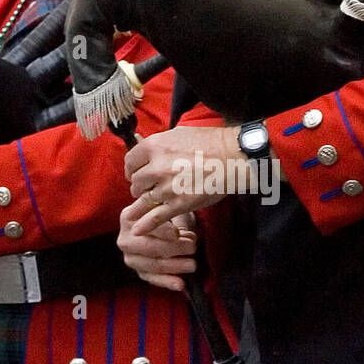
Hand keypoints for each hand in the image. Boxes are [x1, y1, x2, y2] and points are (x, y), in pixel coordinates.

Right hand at [118, 199, 196, 291]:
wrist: (163, 227)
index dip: (162, 230)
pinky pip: (154, 279)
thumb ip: (171, 217)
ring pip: (153, 264)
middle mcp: (125, 239)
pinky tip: (181, 284)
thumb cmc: (167, 215)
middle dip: (172, 248)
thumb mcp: (166, 208)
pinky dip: (168, 282)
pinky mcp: (140, 272)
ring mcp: (131, 257)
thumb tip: (181, 235)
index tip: (177, 233)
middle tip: (192, 248)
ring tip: (192, 265)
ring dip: (175, 266)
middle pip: (149, 247)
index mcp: (129, 217)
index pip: (145, 225)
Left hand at [124, 125, 242, 233]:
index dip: (132, 168)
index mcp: (154, 146)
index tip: (135, 173)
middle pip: (136, 182)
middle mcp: (156, 167)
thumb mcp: (178, 133)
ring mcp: (167, 187)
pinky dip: (146, 225)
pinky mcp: (179, 204)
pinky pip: (157, 217)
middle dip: (140, 185)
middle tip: (145, 188)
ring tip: (136, 209)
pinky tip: (138, 230)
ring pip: (143, 199)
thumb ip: (160, 144)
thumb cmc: (209, 142)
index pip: (130, 161)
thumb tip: (148, 150)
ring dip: (141, 204)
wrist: (232, 157)